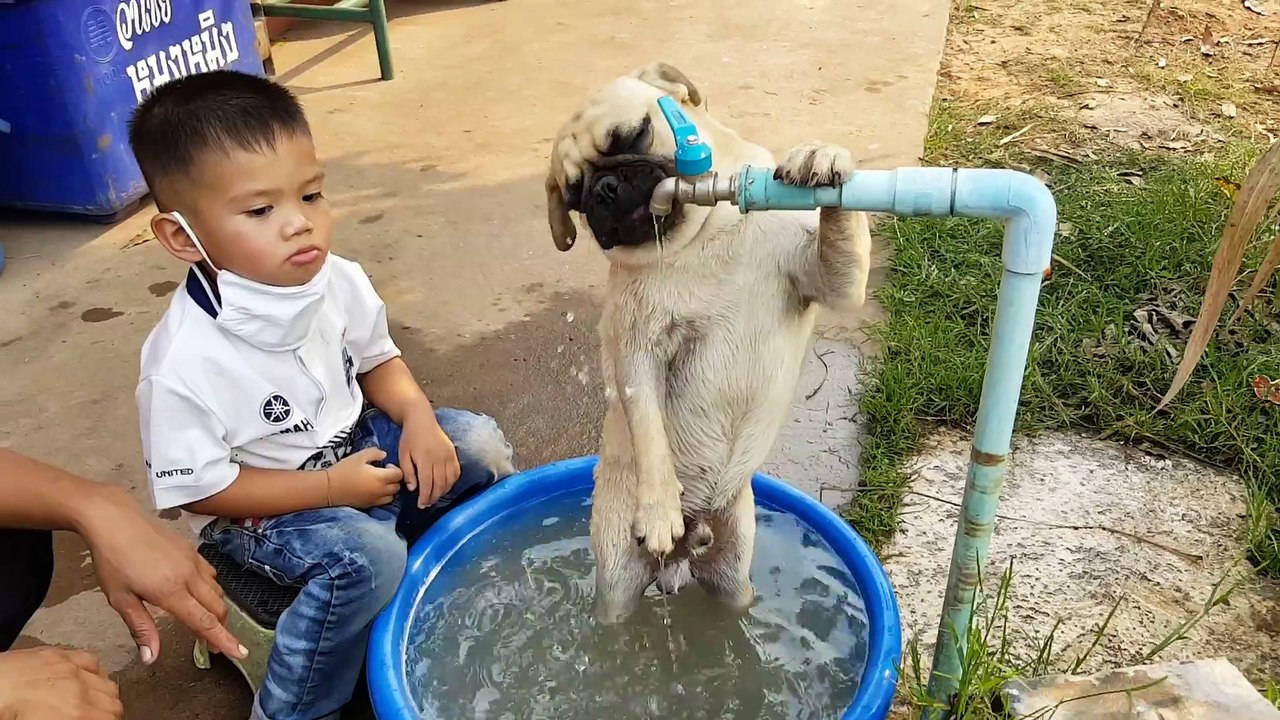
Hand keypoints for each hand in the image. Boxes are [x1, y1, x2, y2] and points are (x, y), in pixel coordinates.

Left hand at [0, 647, 122, 719]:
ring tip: (92, 702)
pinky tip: (85, 679)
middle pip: (113, 702)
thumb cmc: (9, 716)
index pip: (111, 717)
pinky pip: (91, 660)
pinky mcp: (59, 655)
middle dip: (108, 713)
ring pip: (107, 682)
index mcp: (77, 714)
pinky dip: (93, 671)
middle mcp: (81, 690)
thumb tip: (81, 717)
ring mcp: (71, 669)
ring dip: (104, 694)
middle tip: (96, 718)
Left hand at [76, 488, 246, 665]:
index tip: (240, 653)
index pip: (204, 622)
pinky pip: (210, 574)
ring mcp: (192, 560)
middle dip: (221, 628)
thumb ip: (141, 629)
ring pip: (217, 591)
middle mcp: (188, 576)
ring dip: (216, 609)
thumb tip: (151, 658)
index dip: (223, 640)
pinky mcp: (191, 550)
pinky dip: (211, 590)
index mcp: (170, 592)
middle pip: (217, 608)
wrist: (115, 519)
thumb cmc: (112, 561)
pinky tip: (198, 594)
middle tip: (213, 646)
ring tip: (205, 622)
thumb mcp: (120, 599)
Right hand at [329, 448, 403, 508]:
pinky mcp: (368, 506)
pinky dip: (382, 496)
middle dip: (394, 479)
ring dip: (389, 489)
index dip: (395, 469)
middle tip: (384, 473)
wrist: (329, 488)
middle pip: (397, 487)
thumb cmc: (344, 470)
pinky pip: (382, 502)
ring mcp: (375, 500)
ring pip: (391, 496)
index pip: (399, 475)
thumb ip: (375, 453)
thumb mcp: (360, 456)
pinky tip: (373, 490)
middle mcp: (381, 491)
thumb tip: (384, 455)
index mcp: (381, 478)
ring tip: (379, 483)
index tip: (386, 465)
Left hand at [400, 405, 460, 508]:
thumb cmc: (410, 437)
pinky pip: (456, 472)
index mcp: (425, 459)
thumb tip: (413, 488)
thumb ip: (408, 472)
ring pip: (449, 480)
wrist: (422, 419)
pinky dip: (452, 482)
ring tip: (435, 496)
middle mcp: (439, 458)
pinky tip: (445, 486)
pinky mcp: (453, 453)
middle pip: (439, 484)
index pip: (427, 484)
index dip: (425, 497)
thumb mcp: (403, 454)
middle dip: (433, 497)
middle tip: (427, 504)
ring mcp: (448, 456)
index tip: (421, 505)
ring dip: (443, 491)